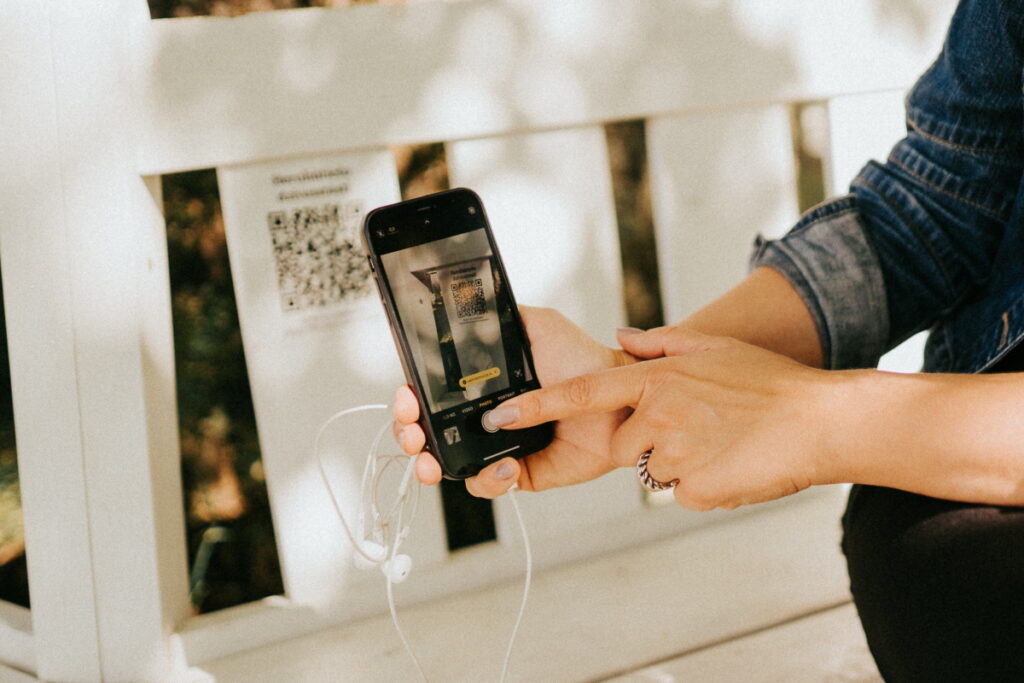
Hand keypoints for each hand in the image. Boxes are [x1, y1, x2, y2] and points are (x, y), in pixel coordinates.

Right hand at [393, 306, 634, 496]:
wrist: (619, 399)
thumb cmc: (583, 361)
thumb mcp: (538, 326)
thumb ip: (502, 317)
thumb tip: (469, 307)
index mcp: (479, 383)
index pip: (429, 392)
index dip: (409, 398)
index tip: (407, 397)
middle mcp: (481, 416)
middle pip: (427, 431)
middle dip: (408, 434)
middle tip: (412, 434)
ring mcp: (497, 446)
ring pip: (447, 463)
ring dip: (431, 464)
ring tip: (434, 462)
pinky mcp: (519, 472)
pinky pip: (488, 484)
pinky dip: (488, 480)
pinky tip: (503, 465)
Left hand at [486, 325, 838, 509]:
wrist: (821, 423)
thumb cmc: (770, 385)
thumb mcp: (713, 349)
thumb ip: (661, 345)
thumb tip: (622, 339)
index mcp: (654, 381)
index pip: (577, 395)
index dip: (533, 407)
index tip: (498, 417)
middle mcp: (655, 416)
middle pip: (620, 446)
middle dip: (645, 443)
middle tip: (696, 430)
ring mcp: (674, 455)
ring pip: (653, 471)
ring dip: (678, 465)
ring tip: (720, 444)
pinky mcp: (693, 490)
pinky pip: (682, 494)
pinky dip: (702, 485)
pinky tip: (731, 464)